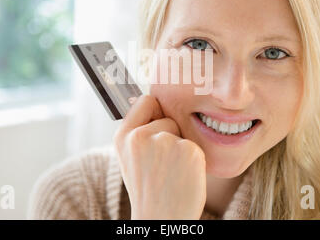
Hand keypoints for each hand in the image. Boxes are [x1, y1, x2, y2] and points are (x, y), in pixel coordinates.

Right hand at [113, 95, 206, 219]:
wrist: (161, 219)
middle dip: (170, 134)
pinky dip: (193, 159)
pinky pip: (195, 145)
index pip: (147, 100)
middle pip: (168, 116)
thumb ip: (140, 132)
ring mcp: (165, 142)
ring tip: (172, 172)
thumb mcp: (131, 158)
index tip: (158, 127)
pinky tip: (183, 176)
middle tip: (163, 163)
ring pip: (182, 131)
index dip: (156, 112)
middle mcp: (141, 136)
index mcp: (123, 136)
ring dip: (181, 147)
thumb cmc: (149, 189)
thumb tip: (159, 104)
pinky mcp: (188, 150)